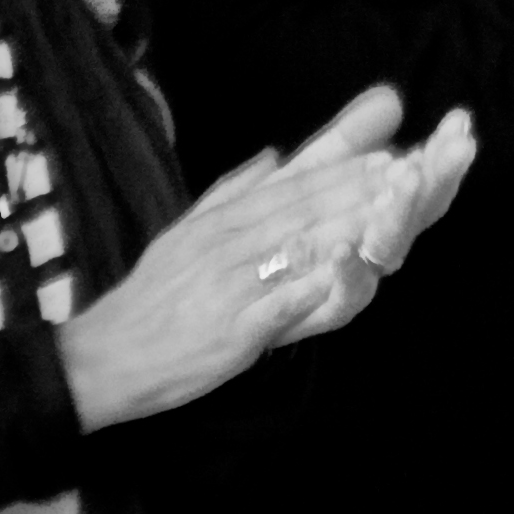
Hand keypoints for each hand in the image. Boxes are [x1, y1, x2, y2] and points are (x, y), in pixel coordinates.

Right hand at [57, 86, 480, 431]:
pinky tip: (341, 276)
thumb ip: (232, 193)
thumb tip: (273, 155)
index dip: (344, 171)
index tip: (392, 155)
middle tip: (412, 173)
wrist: (101, 358)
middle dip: (359, 190)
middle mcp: (227, 245)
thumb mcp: (185, 232)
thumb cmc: (152, 298)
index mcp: (222, 222)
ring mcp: (229, 287)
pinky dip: (306, 289)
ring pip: (295, 250)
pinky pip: (273, 307)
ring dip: (347, 228)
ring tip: (393, 212)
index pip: (292, 188)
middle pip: (302, 212)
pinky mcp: (228, 331)